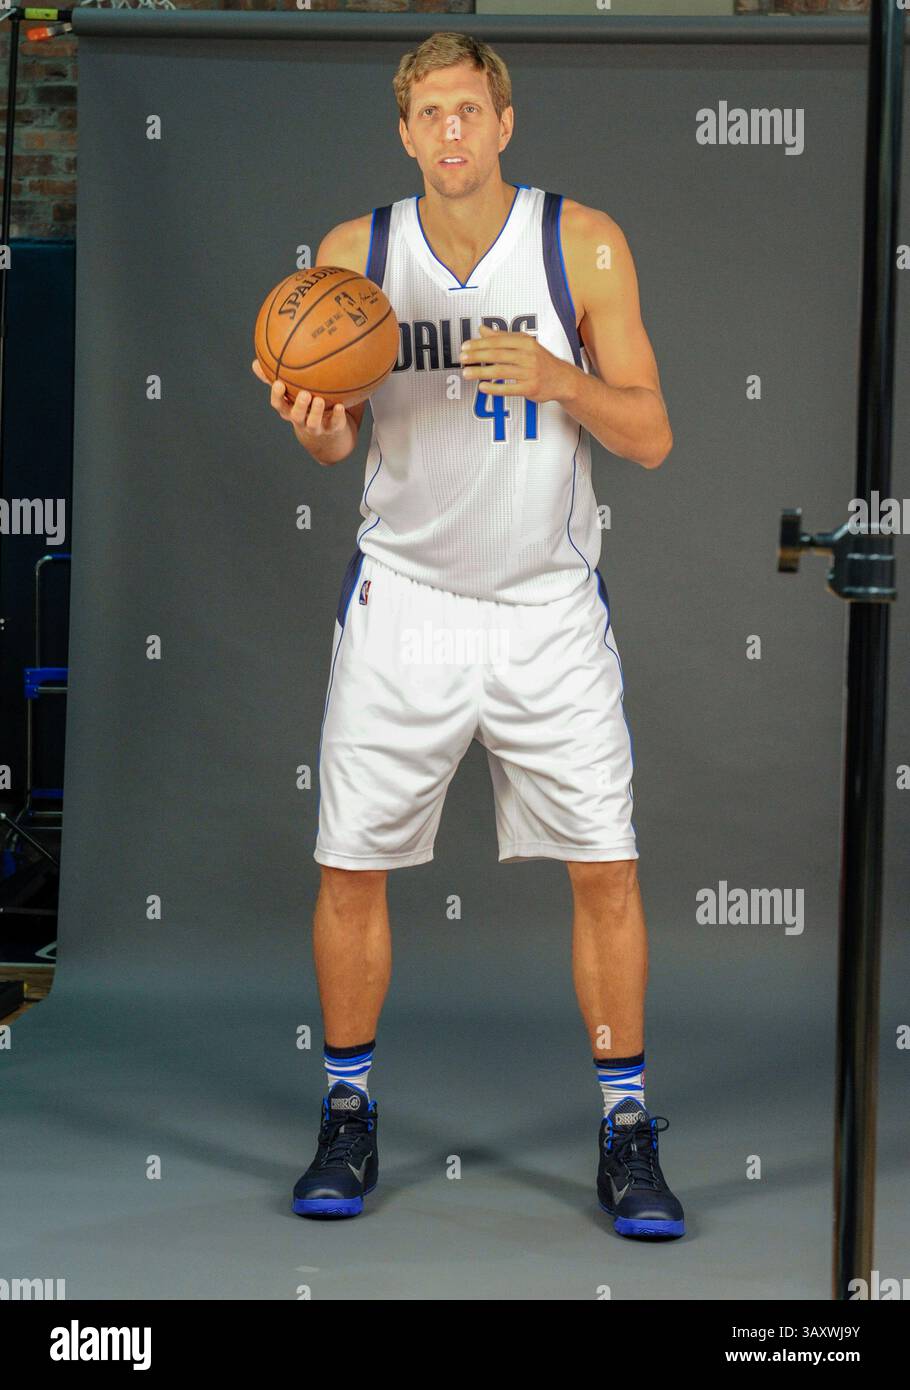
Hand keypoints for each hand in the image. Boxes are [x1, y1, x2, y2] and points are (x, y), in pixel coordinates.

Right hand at [251, 358, 347, 443]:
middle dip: (298, 406)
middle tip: (304, 393)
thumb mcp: (290, 395)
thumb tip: (254, 363)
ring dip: (316, 412)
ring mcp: (316, 427)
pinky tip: (341, 406)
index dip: (278, 396)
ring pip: (313, 423)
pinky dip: (338, 416)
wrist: (326, 433)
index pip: (279, 405)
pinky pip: (335, 424)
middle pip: (295, 416)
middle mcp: (301, 420)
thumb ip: (274, 379)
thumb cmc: (304, 406)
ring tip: (319, 399)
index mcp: (289, 410)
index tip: (279, 383)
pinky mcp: (332, 429)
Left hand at [458, 323, 573, 403]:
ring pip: (500, 371)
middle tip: (462, 358)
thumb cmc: (540, 360)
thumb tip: (481, 329)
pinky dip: (494, 388)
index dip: (479, 344)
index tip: (464, 347)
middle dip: (477, 356)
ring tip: (466, 373)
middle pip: (497, 355)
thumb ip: (502, 337)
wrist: (563, 379)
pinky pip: (509, 388)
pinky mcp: (531, 388)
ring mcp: (530, 372)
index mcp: (525, 341)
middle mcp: (528, 355)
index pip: (497, 341)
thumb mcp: (524, 344)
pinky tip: (482, 387)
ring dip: (481, 372)